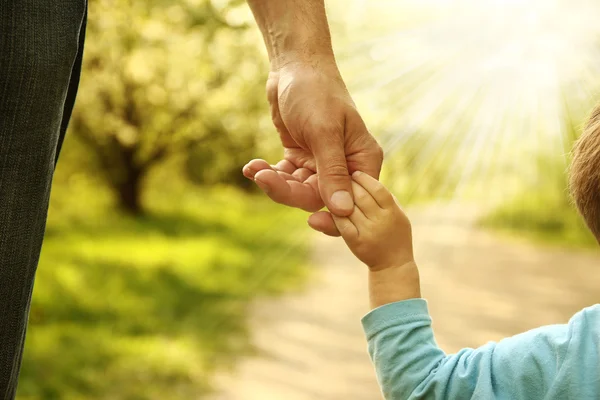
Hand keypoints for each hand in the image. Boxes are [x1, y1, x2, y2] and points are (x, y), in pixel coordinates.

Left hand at [242, 61, 382, 236]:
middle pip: (318, 197)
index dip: (332, 214)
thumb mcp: (324, 131)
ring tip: (255, 169)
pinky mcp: (300, 158)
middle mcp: (345, 166)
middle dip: (289, 191)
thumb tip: (343, 211)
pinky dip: (268, 174)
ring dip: (274, 182)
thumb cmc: (316, 91)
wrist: (293, 66)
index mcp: (362, 160)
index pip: (352, 201)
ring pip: (298, 190)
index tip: (309, 220)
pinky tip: (252, 166)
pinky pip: (285, 177)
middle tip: (265, 179)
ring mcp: (321, 163)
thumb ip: (333, 171)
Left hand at [332, 171, 413, 270]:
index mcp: (393, 211)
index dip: (364, 179)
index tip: (355, 173)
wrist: (393, 265)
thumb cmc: (396, 235)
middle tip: (341, 179)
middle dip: (349, 184)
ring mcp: (369, 232)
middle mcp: (382, 220)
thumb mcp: (398, 214)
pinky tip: (332, 207)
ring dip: (340, 197)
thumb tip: (370, 180)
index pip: (377, 188)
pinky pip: (341, 223)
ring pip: (349, 208)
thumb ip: (387, 198)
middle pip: (361, 196)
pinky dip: (334, 213)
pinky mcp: (356, 242)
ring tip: (334, 190)